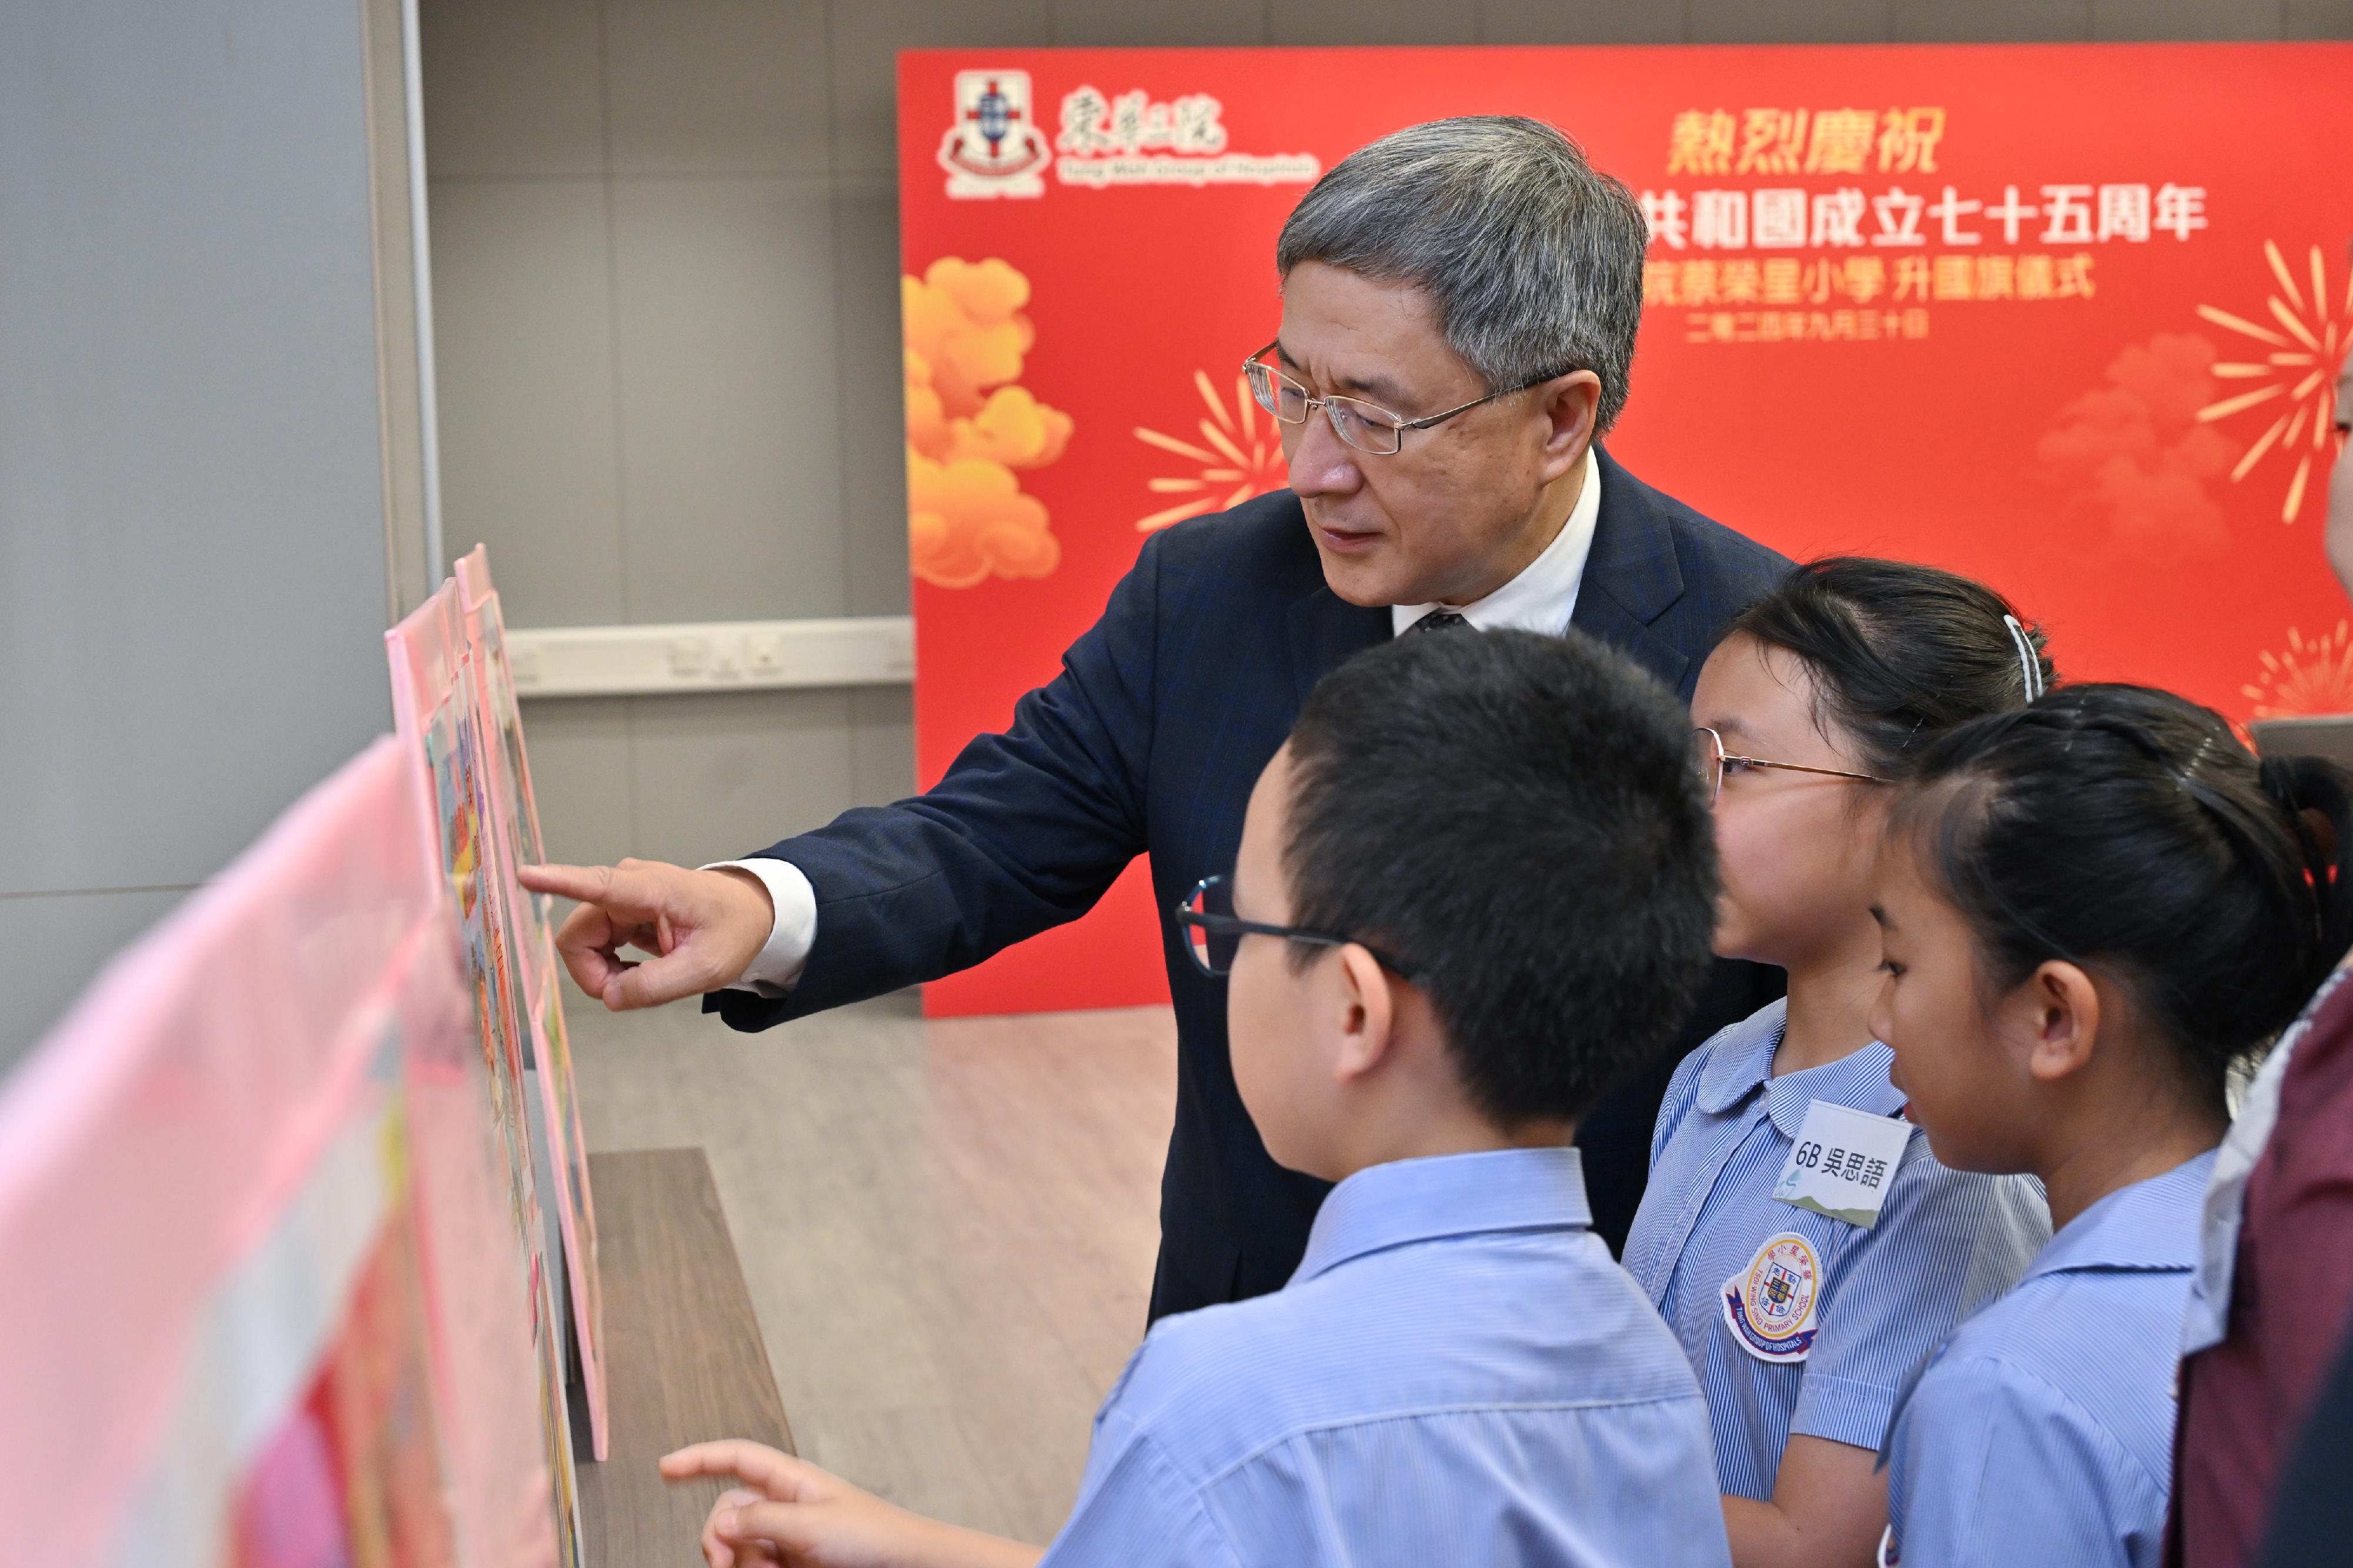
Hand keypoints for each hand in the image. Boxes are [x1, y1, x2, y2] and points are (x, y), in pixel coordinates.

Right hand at [517, 859, 773, 1009]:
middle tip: (631, 992)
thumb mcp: (706, 968)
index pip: (597, 884)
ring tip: (646, 978)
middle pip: (576, 937)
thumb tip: (610, 997)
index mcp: (651, 890)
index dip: (558, 882)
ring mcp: (619, 896)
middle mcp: (626, 886)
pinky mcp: (618, 909)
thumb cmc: (733, 931)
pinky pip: (594, 945)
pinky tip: (641, 967)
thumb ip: (657, 986)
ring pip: (581, 944)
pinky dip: (610, 965)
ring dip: (603, 971)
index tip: (525, 875)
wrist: (749, 913)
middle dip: (593, 973)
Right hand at [662, 1442, 1018, 1567]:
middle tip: (726, 1564)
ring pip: (737, 1546)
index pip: (736, 1458)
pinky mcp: (788, 1562)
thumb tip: (719, 1525)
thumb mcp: (811, 1525)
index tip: (663, 1468)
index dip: (698, 1458)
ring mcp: (785, 1536)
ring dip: (739, 1563)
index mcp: (791, 1480)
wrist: (904, 1565)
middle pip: (726, 1512)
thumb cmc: (870, 1536)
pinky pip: (751, 1565)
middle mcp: (783, 1505)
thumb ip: (761, 1522)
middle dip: (718, 1537)